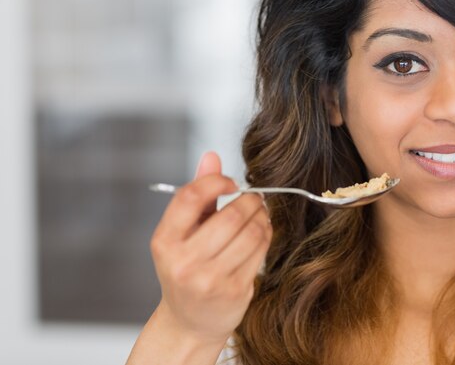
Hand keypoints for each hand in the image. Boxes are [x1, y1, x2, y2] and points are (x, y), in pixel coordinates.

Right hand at [149, 152, 271, 345]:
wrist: (190, 322)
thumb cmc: (186, 269)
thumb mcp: (182, 233)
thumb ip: (198, 194)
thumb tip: (212, 156)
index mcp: (165, 241)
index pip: (191, 196)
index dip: (217, 182)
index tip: (231, 183)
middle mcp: (184, 262)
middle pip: (231, 215)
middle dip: (249, 200)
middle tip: (254, 197)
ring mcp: (210, 279)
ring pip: (252, 232)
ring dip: (262, 216)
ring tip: (259, 213)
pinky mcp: (235, 291)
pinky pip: (260, 251)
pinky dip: (266, 234)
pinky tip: (261, 232)